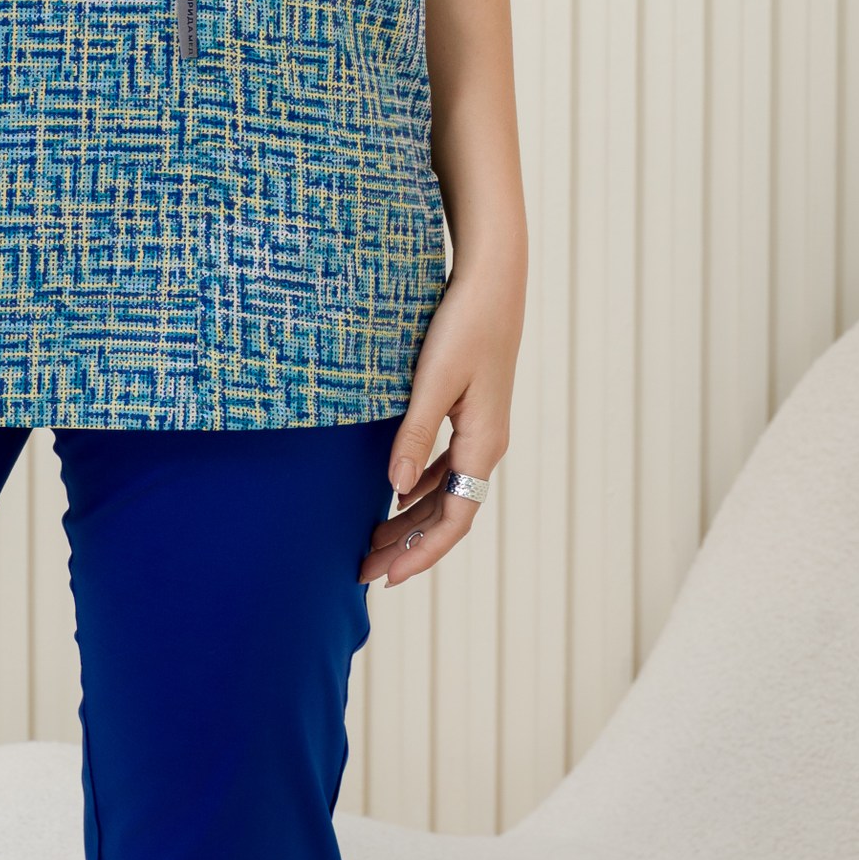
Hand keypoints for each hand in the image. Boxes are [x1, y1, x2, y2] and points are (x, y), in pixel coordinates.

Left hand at [357, 262, 519, 588]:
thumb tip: (394, 490)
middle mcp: (486, 444)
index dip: (421, 552)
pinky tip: (395, 492)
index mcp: (482, 444)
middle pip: (447, 513)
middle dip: (408, 546)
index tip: (388, 577)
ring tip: (373, 541)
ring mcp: (480, 430)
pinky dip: (418, 487)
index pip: (453, 519)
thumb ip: (414, 434)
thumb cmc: (465, 325)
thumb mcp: (434, 380)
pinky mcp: (470, 412)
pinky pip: (444, 466)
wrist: (492, 282)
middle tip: (366, 571)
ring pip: (444, 492)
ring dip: (410, 520)